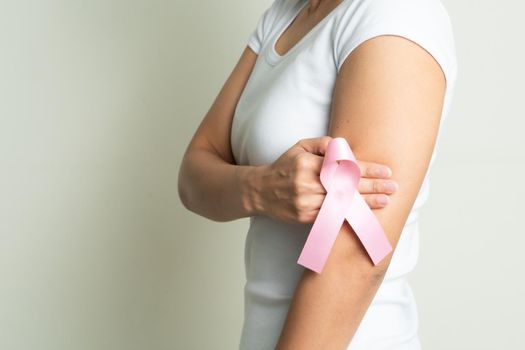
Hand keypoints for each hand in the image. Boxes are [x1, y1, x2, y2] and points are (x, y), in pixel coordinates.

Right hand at [252, 136, 398, 223]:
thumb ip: (323, 144)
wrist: (260, 191)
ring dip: (366, 203)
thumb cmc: (284, 167)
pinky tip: (365, 214)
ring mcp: (306, 202)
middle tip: (393, 187)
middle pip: (347, 186)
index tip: (386, 170)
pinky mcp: (305, 217)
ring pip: (342, 203)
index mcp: (308, 163)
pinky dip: (350, 215)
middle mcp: (307, 183)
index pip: (343, 166)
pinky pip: (332, 216)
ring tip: (385, 201)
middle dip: (373, 186)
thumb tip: (345, 146)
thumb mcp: (299, 147)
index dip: (367, 169)